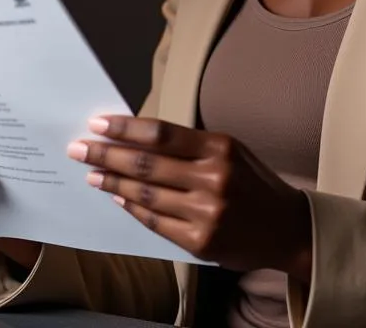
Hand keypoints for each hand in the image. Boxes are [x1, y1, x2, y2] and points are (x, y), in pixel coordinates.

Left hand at [67, 116, 312, 281]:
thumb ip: (190, 145)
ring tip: (92, 175)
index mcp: (220, 147)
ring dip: (113, 184)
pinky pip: (156, 222)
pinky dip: (133, 209)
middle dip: (107, 155)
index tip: (98, 124)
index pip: (161, 133)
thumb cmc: (254, 182)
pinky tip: (117, 199)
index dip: (125, 128)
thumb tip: (139, 137)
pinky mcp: (200, 241)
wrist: (287, 227)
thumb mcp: (231, 150)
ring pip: (146, 195)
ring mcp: (206, 212)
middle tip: (79, 149)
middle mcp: (213, 178)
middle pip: (147, 164)